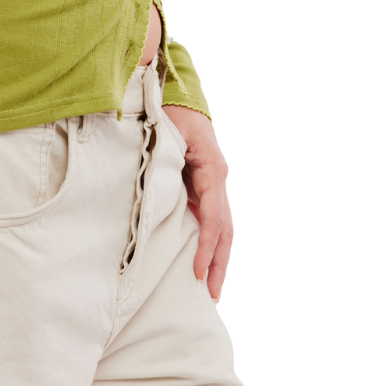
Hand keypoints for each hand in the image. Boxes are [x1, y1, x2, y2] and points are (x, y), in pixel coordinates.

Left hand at [162, 105, 231, 299]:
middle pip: (225, 229)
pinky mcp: (203, 184)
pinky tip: (202, 260)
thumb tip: (159, 189)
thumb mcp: (166, 129)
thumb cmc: (168, 107)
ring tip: (212, 288)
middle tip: (212, 295)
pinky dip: (209, 242)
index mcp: (212, 168)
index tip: (198, 271)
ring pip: (222, 227)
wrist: (177, 91)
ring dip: (218, 257)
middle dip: (219, 262)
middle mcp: (217, 178)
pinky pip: (211, 218)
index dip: (207, 246)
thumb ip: (165, 158)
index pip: (214, 217)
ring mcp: (212, 182)